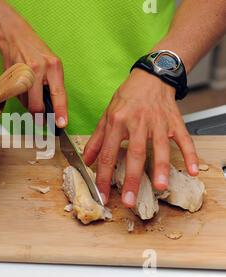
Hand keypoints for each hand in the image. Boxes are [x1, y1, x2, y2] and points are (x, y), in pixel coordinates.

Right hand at [0, 21, 67, 127]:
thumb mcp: (52, 65)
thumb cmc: (37, 53)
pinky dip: (21, 96)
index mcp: (53, 66)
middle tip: (41, 119)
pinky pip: (17, 96)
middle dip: (39, 114)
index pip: (58, 94)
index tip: (61, 124)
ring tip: (30, 89)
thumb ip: (53, 86)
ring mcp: (23, 73)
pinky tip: (22, 85)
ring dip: (29, 103)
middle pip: (36, 105)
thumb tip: (53, 111)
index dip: (60, 111)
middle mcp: (38, 69)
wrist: (15, 37)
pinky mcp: (11, 76)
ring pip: (26, 102)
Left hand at [82, 68, 198, 206]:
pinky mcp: (174, 121)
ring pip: (160, 147)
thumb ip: (96, 140)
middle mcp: (137, 123)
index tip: (102, 193)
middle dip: (131, 179)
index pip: (108, 154)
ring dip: (160, 168)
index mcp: (117, 122)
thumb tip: (85, 160)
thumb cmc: (127, 97)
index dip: (103, 175)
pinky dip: (189, 154)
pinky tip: (191, 170)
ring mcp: (158, 122)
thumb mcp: (106, 115)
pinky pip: (183, 139)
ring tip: (159, 187)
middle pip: (134, 154)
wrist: (151, 77)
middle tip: (129, 200)